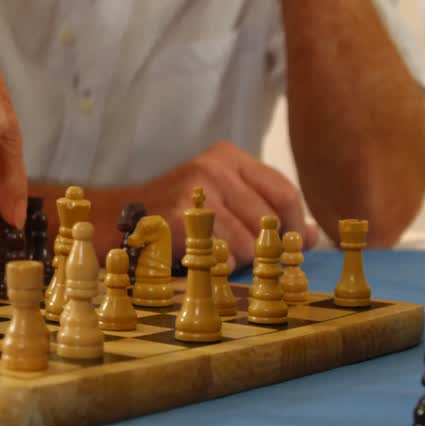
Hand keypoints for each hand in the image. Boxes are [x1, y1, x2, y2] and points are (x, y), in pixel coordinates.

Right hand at [107, 142, 317, 268]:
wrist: (111, 220)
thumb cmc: (170, 213)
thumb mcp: (219, 198)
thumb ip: (263, 210)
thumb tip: (313, 235)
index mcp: (227, 157)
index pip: (284, 192)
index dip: (296, 226)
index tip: (294, 247)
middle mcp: (214, 168)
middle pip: (270, 220)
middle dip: (268, 249)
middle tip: (253, 262)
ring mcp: (196, 192)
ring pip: (249, 243)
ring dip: (239, 262)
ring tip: (217, 258)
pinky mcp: (179, 219)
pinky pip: (223, 256)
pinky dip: (219, 268)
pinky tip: (201, 261)